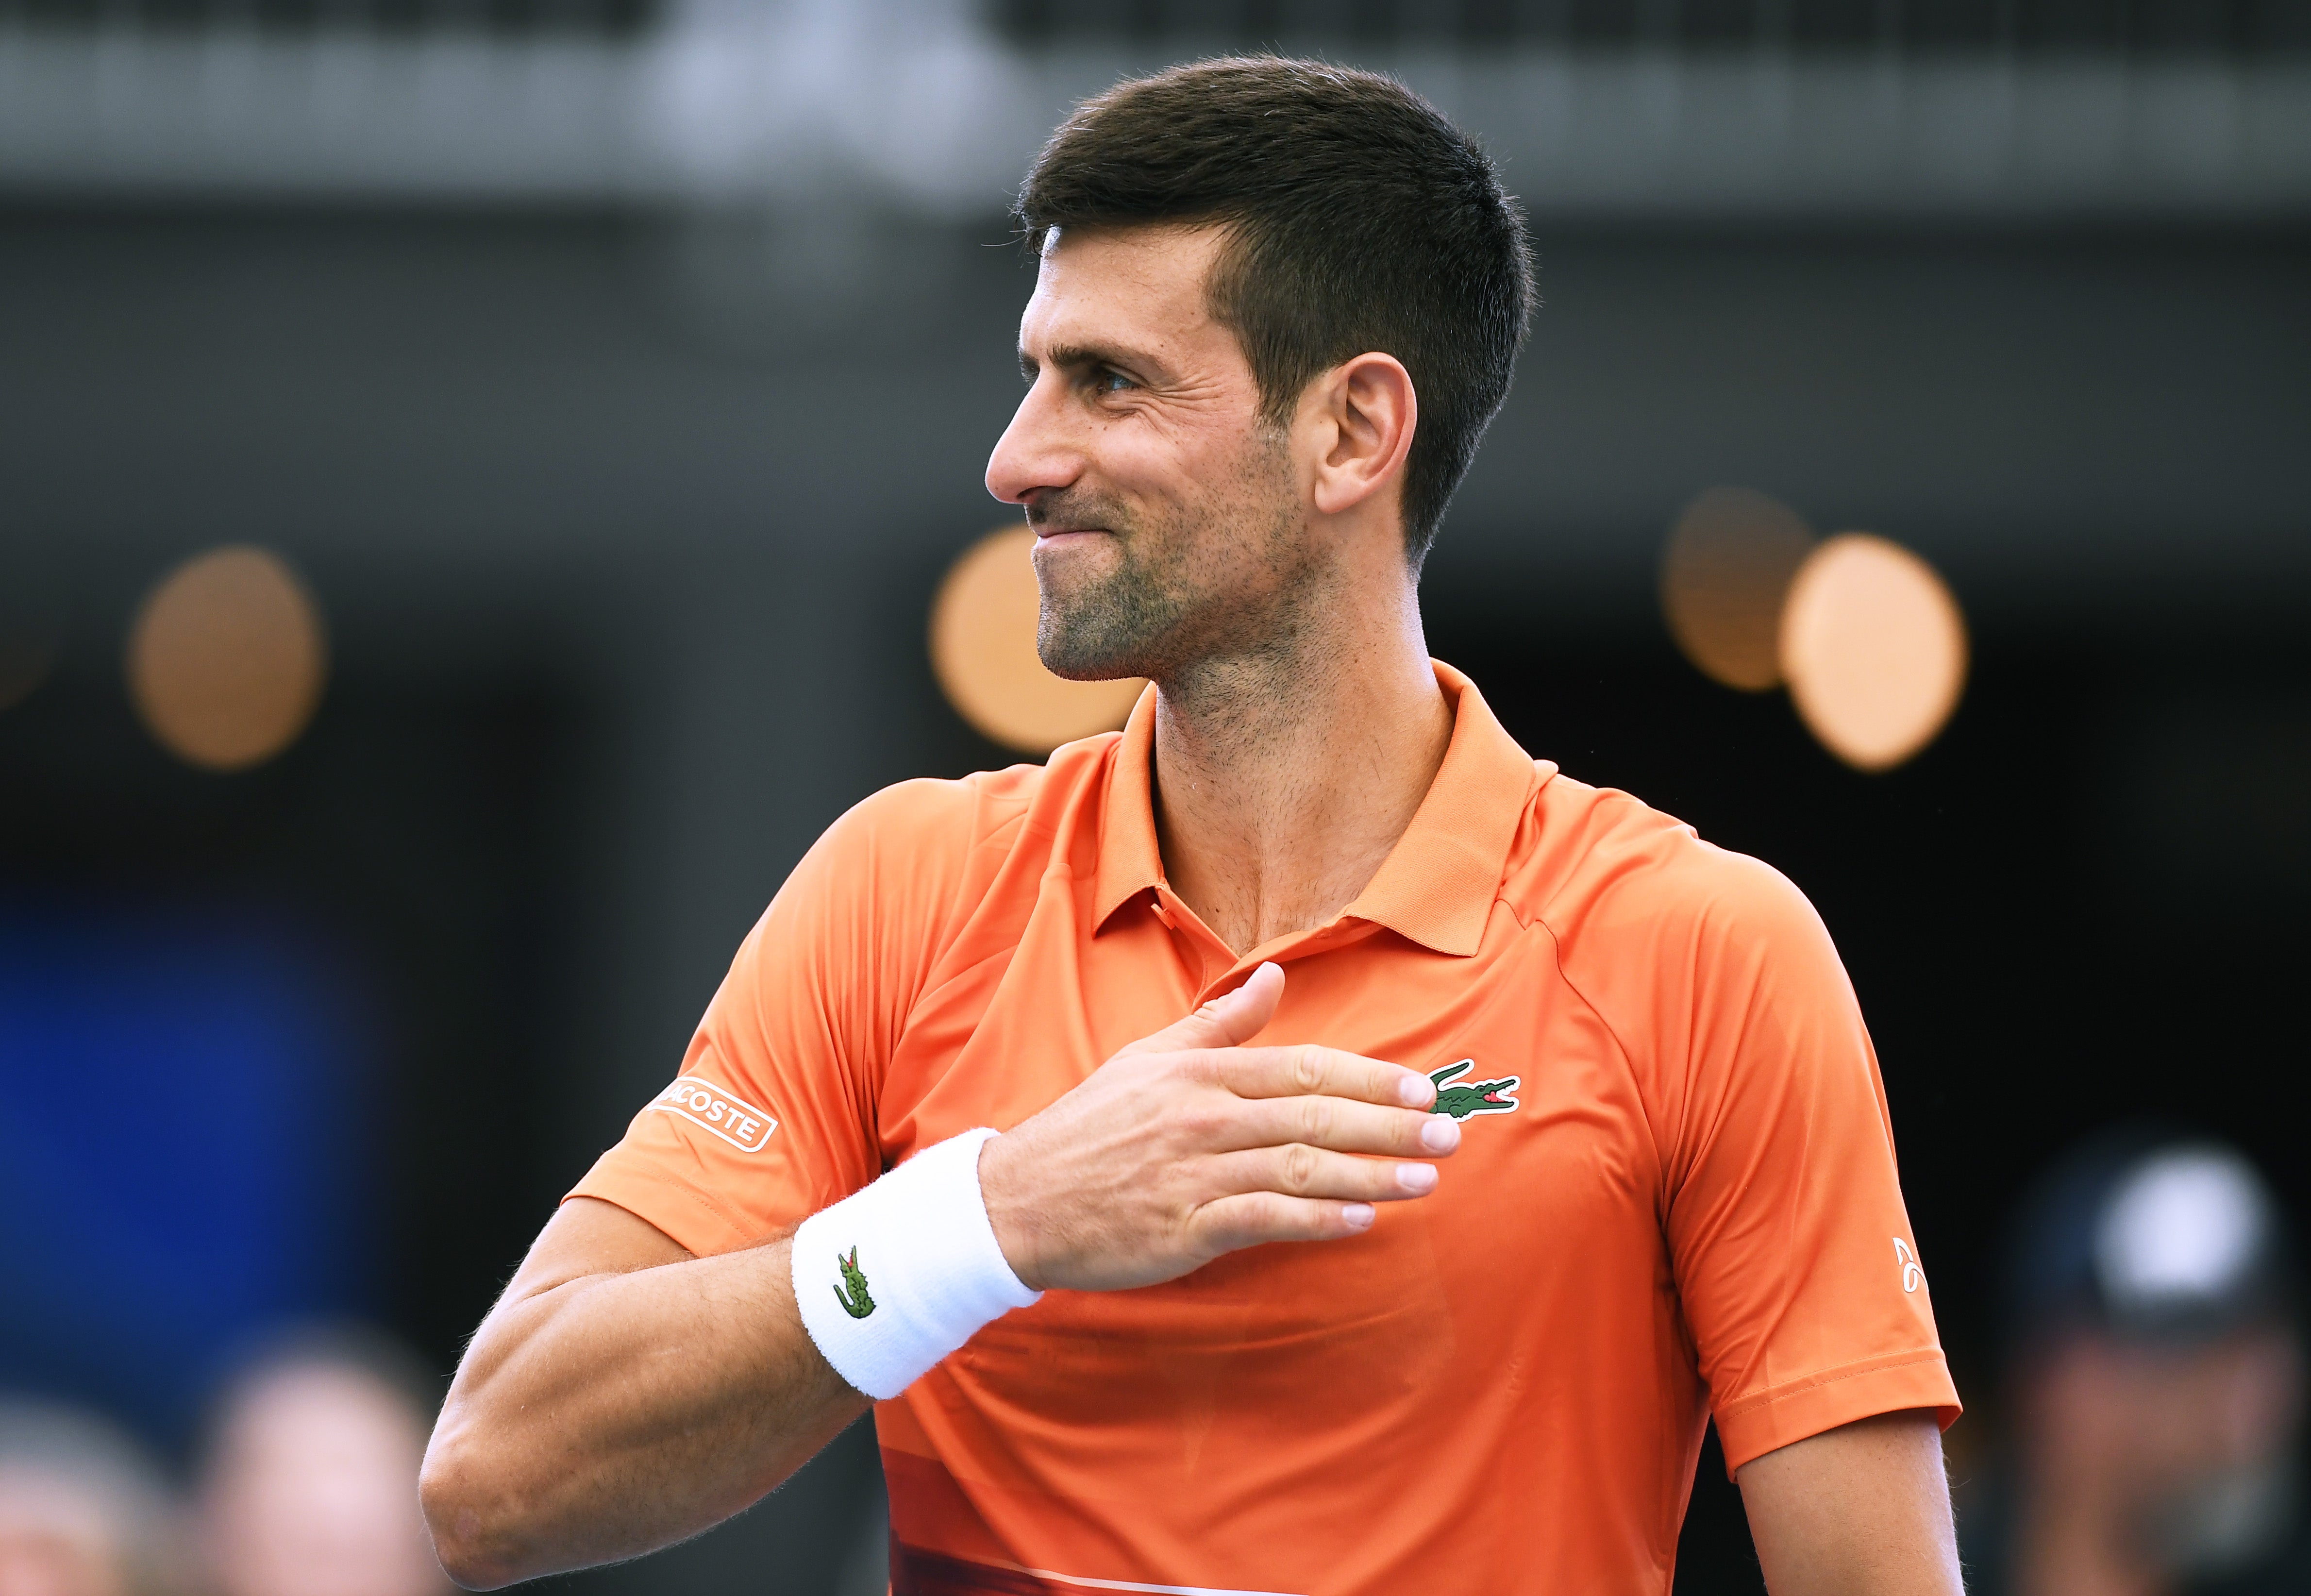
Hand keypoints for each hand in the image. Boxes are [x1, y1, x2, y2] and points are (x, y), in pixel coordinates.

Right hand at [977, 962, 1455, 1291]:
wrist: (1019, 1200)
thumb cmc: (1090, 1128)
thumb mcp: (1148, 1059)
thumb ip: (1218, 1023)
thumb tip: (1274, 977)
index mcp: (1199, 1073)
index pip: (1302, 1068)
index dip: (1368, 1078)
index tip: (1423, 1089)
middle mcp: (1203, 1116)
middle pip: (1313, 1117)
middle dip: (1388, 1126)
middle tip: (1448, 1136)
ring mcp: (1194, 1172)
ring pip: (1298, 1168)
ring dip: (1369, 1175)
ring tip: (1424, 1182)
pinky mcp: (1184, 1226)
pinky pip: (1263, 1219)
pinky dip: (1315, 1219)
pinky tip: (1359, 1222)